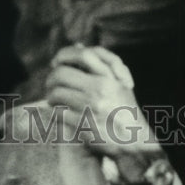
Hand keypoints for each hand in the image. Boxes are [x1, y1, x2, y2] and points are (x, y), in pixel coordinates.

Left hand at [44, 44, 160, 160]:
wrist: (133, 139)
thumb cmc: (125, 109)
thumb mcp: (119, 82)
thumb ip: (101, 63)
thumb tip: (78, 45)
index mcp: (108, 77)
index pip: (80, 55)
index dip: (63, 56)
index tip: (56, 62)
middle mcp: (98, 90)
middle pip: (60, 75)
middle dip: (51, 79)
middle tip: (50, 84)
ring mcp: (89, 108)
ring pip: (55, 94)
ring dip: (51, 97)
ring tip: (54, 100)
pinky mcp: (82, 125)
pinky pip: (57, 114)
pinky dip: (54, 113)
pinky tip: (58, 114)